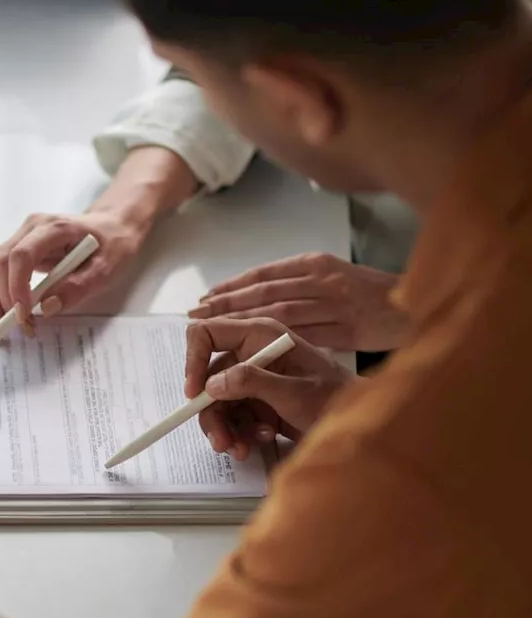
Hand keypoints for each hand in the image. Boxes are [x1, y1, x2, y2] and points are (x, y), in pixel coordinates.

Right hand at [0, 209, 146, 329]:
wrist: (113, 226)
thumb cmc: (113, 245)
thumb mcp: (107, 268)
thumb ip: (78, 287)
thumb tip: (45, 308)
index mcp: (53, 228)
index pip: (21, 255)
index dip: (16, 287)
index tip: (23, 316)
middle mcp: (30, 229)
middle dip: (1, 300)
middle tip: (16, 330)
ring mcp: (20, 238)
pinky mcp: (17, 252)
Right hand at [185, 318, 357, 460]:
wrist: (359, 424)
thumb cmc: (336, 399)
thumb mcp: (294, 391)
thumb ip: (252, 382)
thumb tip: (213, 384)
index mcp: (260, 335)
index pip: (207, 334)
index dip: (193, 360)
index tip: (194, 394)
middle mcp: (252, 353)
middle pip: (209, 379)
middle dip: (211, 412)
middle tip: (221, 441)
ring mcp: (254, 378)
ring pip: (218, 403)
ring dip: (226, 429)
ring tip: (242, 449)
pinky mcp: (258, 400)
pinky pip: (233, 417)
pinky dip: (241, 433)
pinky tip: (262, 439)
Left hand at [188, 252, 407, 351]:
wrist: (421, 308)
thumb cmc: (375, 298)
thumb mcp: (335, 281)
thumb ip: (301, 287)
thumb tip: (261, 297)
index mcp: (316, 264)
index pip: (263, 274)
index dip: (231, 287)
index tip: (204, 298)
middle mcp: (322, 279)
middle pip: (264, 291)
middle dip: (227, 304)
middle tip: (195, 316)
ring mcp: (336, 303)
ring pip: (278, 312)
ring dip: (244, 322)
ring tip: (214, 332)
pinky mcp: (349, 328)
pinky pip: (305, 337)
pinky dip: (276, 345)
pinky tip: (254, 353)